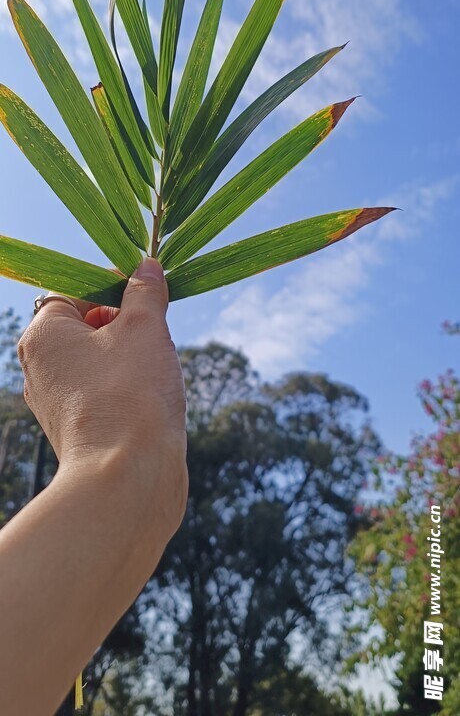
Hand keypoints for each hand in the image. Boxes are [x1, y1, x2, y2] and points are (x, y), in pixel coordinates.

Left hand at [18, 258, 187, 527]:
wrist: (128, 478)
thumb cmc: (130, 394)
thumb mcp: (144, 328)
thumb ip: (145, 292)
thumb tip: (146, 267)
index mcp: (43, 335)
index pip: (73, 290)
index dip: (111, 284)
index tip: (145, 288)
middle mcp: (38, 367)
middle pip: (84, 325)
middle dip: (123, 322)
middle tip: (154, 328)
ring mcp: (54, 402)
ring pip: (95, 359)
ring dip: (128, 355)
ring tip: (154, 366)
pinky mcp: (75, 429)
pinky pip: (100, 391)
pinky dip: (125, 386)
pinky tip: (150, 396)